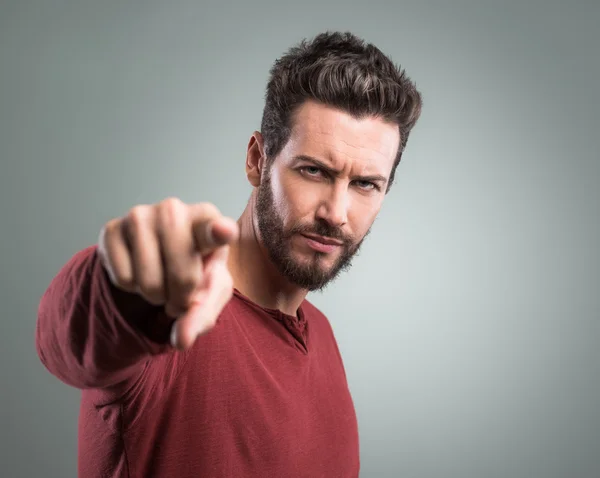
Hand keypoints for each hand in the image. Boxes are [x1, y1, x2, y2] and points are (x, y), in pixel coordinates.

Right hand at [97, 197, 238, 349]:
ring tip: (161, 281)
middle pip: (183, 275)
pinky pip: (123, 280)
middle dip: (183, 298)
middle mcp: (175, 209)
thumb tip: (180, 340)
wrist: (156, 256)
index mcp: (208, 219)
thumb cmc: (194, 269)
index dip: (219, 232)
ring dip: (156, 296)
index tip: (224, 232)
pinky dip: (132, 288)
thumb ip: (201, 316)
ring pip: (149, 281)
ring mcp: (140, 215)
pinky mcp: (112, 229)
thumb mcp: (208, 293)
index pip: (215, 229)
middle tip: (182, 293)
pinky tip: (139, 271)